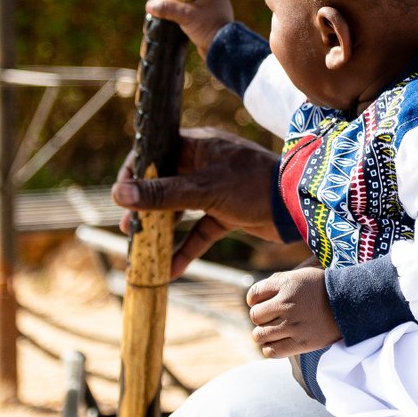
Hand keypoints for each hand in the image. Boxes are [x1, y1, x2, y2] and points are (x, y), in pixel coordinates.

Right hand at [112, 127, 281, 278]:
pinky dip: (187, 248)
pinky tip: (171, 271)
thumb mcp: (203, 190)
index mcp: (199, 145)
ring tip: (140, 247)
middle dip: (145, 206)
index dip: (135, 171)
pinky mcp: (228, 212)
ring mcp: (217, 189)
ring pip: (181, 209)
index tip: (120, 194)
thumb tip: (118, 194)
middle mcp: (206, 164)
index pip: (156, 151)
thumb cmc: (253, 186)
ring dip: (162, 228)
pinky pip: (201, 231)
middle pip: (165, 183)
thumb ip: (162, 194)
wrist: (299, 207)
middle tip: (128, 227)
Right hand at [146, 0, 234, 59]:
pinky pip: (200, 15)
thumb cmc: (208, 27)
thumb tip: (150, 5)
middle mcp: (217, 0)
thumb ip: (168, 8)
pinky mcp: (213, 24)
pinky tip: (181, 20)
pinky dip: (191, 16)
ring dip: (188, 4)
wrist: (222, 49)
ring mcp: (216, 12)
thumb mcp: (185, 15)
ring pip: (199, 3)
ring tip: (174, 7)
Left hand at [247, 267, 341, 357]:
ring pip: (259, 335)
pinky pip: (271, 351)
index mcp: (286, 284)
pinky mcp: (301, 343)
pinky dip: (269, 349)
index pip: (254, 295)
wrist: (352, 303)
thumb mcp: (302, 275)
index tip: (263, 303)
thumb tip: (256, 296)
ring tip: (273, 331)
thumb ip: (278, 282)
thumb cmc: (324, 288)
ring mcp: (293, 325)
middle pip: (255, 316)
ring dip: (263, 334)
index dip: (255, 300)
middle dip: (260, 317)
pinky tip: (277, 342)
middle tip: (271, 318)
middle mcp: (287, 304)